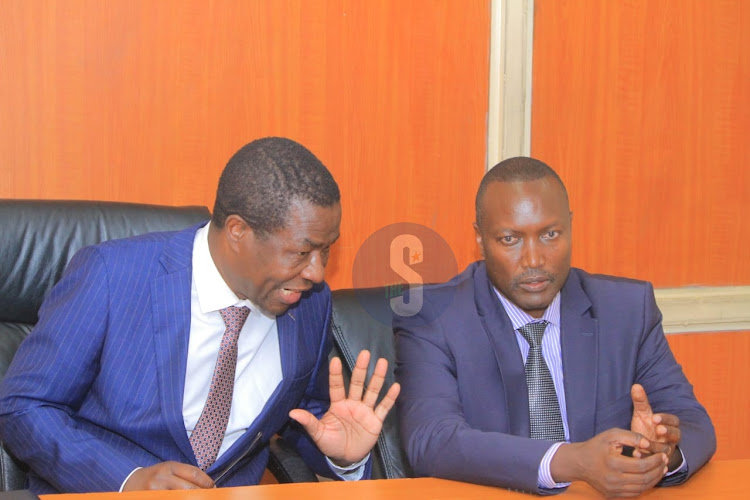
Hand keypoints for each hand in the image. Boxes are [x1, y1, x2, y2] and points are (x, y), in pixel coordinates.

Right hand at [122, 461, 213, 490]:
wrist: (128, 484)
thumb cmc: (153, 478)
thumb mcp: (168, 471)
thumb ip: (186, 476)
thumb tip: (209, 486)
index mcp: (169, 466)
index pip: (195, 474)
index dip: (208, 483)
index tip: (214, 489)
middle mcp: (162, 478)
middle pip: (190, 489)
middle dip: (203, 495)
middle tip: (210, 497)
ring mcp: (155, 491)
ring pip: (182, 497)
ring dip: (193, 498)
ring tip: (198, 497)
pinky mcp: (151, 498)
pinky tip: (184, 499)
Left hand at [289, 350, 400, 465]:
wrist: (346, 458)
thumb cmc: (331, 443)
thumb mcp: (318, 434)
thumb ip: (308, 422)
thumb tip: (291, 413)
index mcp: (338, 405)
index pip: (337, 386)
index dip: (336, 374)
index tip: (335, 360)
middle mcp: (352, 404)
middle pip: (358, 383)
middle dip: (361, 369)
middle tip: (365, 353)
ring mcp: (365, 411)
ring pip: (372, 391)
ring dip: (378, 378)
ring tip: (383, 362)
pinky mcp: (376, 420)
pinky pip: (383, 407)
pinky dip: (389, 398)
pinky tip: (396, 386)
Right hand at [551, 428, 667, 496]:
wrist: (578, 462)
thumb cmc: (596, 446)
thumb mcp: (611, 435)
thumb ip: (631, 437)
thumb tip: (649, 444)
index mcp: (613, 463)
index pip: (642, 465)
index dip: (656, 461)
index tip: (663, 455)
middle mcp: (614, 479)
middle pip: (644, 479)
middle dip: (658, 470)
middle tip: (665, 462)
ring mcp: (613, 489)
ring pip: (641, 488)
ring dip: (654, 479)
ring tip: (661, 469)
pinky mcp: (612, 495)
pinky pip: (634, 493)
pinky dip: (645, 486)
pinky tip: (649, 477)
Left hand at [630, 384, 681, 465]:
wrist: (645, 445)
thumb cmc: (646, 426)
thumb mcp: (642, 414)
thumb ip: (640, 401)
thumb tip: (636, 385)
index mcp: (668, 425)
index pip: (674, 421)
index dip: (666, 419)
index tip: (655, 418)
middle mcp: (670, 439)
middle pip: (677, 435)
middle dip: (668, 432)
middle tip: (658, 429)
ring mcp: (665, 451)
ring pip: (665, 450)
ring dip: (655, 447)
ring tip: (644, 444)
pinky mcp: (658, 461)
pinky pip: (656, 462)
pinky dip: (646, 458)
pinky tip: (636, 454)